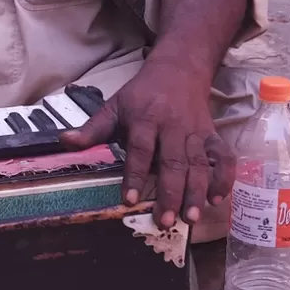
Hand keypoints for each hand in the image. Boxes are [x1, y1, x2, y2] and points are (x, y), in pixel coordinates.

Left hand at [58, 55, 232, 228]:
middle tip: (166, 221)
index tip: (131, 200)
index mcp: (145, 118)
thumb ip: (93, 129)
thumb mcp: (115, 105)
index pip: (140, 149)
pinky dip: (224, 177)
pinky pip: (223, 156)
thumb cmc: (143, 93)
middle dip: (172, 192)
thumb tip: (65, 142)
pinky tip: (218, 199)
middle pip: (174, 161)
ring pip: (199, 163)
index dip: (136, 175)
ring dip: (197, 191)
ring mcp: (196, 131)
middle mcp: (173, 126)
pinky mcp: (213, 134)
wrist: (180, 68)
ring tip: (191, 218)